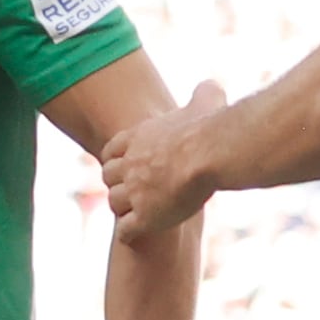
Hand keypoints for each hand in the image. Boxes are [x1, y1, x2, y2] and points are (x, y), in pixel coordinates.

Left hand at [96, 78, 230, 241]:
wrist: (209, 154)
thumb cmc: (209, 128)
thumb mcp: (205, 102)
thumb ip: (204, 93)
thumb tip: (212, 84)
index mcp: (138, 139)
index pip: (112, 150)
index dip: (117, 159)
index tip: (124, 164)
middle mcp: (130, 165)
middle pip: (108, 176)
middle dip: (116, 183)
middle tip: (129, 191)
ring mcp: (135, 192)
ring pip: (114, 203)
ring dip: (122, 208)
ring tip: (134, 213)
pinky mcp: (145, 217)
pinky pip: (126, 229)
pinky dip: (129, 233)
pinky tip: (135, 234)